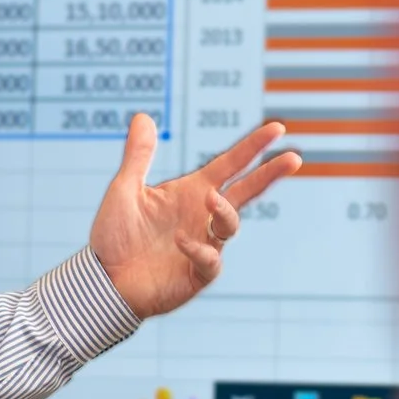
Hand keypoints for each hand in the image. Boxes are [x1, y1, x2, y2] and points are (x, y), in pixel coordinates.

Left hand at [90, 116, 303, 316]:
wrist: (104, 281)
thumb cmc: (114, 237)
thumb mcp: (124, 190)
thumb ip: (139, 156)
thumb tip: (143, 116)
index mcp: (192, 192)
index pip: (230, 164)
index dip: (252, 147)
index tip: (277, 128)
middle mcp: (203, 217)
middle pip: (246, 192)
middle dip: (269, 175)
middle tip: (293, 159)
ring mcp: (204, 245)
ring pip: (230, 224)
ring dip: (224, 211)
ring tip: (209, 200)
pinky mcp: (198, 274)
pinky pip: (210, 259)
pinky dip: (198, 248)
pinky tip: (180, 241)